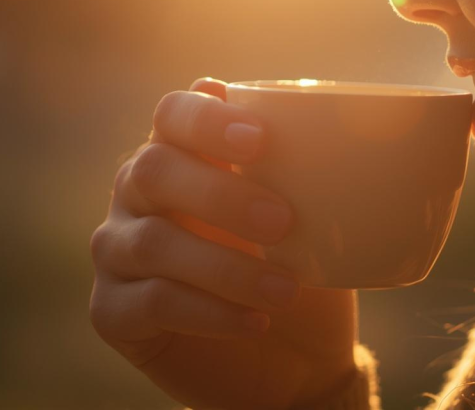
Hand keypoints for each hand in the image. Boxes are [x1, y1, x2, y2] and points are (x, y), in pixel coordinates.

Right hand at [90, 77, 358, 409]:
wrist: (293, 361)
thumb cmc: (297, 270)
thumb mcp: (314, 220)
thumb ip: (311, 172)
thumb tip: (360, 130)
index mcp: (182, 155)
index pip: (172, 114)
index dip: (206, 118)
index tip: (260, 139)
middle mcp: (137, 196)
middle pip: (153, 170)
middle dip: (220, 193)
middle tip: (284, 222)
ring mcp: (117, 253)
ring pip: (154, 243)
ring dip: (227, 267)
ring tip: (287, 289)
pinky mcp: (113, 312)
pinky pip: (152, 302)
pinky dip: (210, 311)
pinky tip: (256, 321)